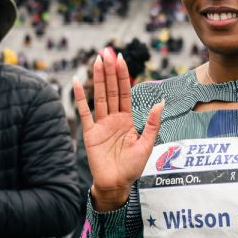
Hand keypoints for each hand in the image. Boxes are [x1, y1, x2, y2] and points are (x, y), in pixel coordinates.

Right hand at [73, 48, 163, 211]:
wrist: (116, 184)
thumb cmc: (132, 167)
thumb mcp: (147, 145)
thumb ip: (152, 123)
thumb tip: (160, 102)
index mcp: (127, 120)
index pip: (125, 93)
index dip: (123, 76)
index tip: (121, 59)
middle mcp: (113, 119)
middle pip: (111, 90)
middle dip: (110, 71)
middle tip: (107, 52)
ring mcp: (100, 125)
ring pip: (99, 97)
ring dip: (98, 79)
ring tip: (97, 61)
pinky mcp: (90, 133)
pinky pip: (84, 113)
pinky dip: (80, 98)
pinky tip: (76, 82)